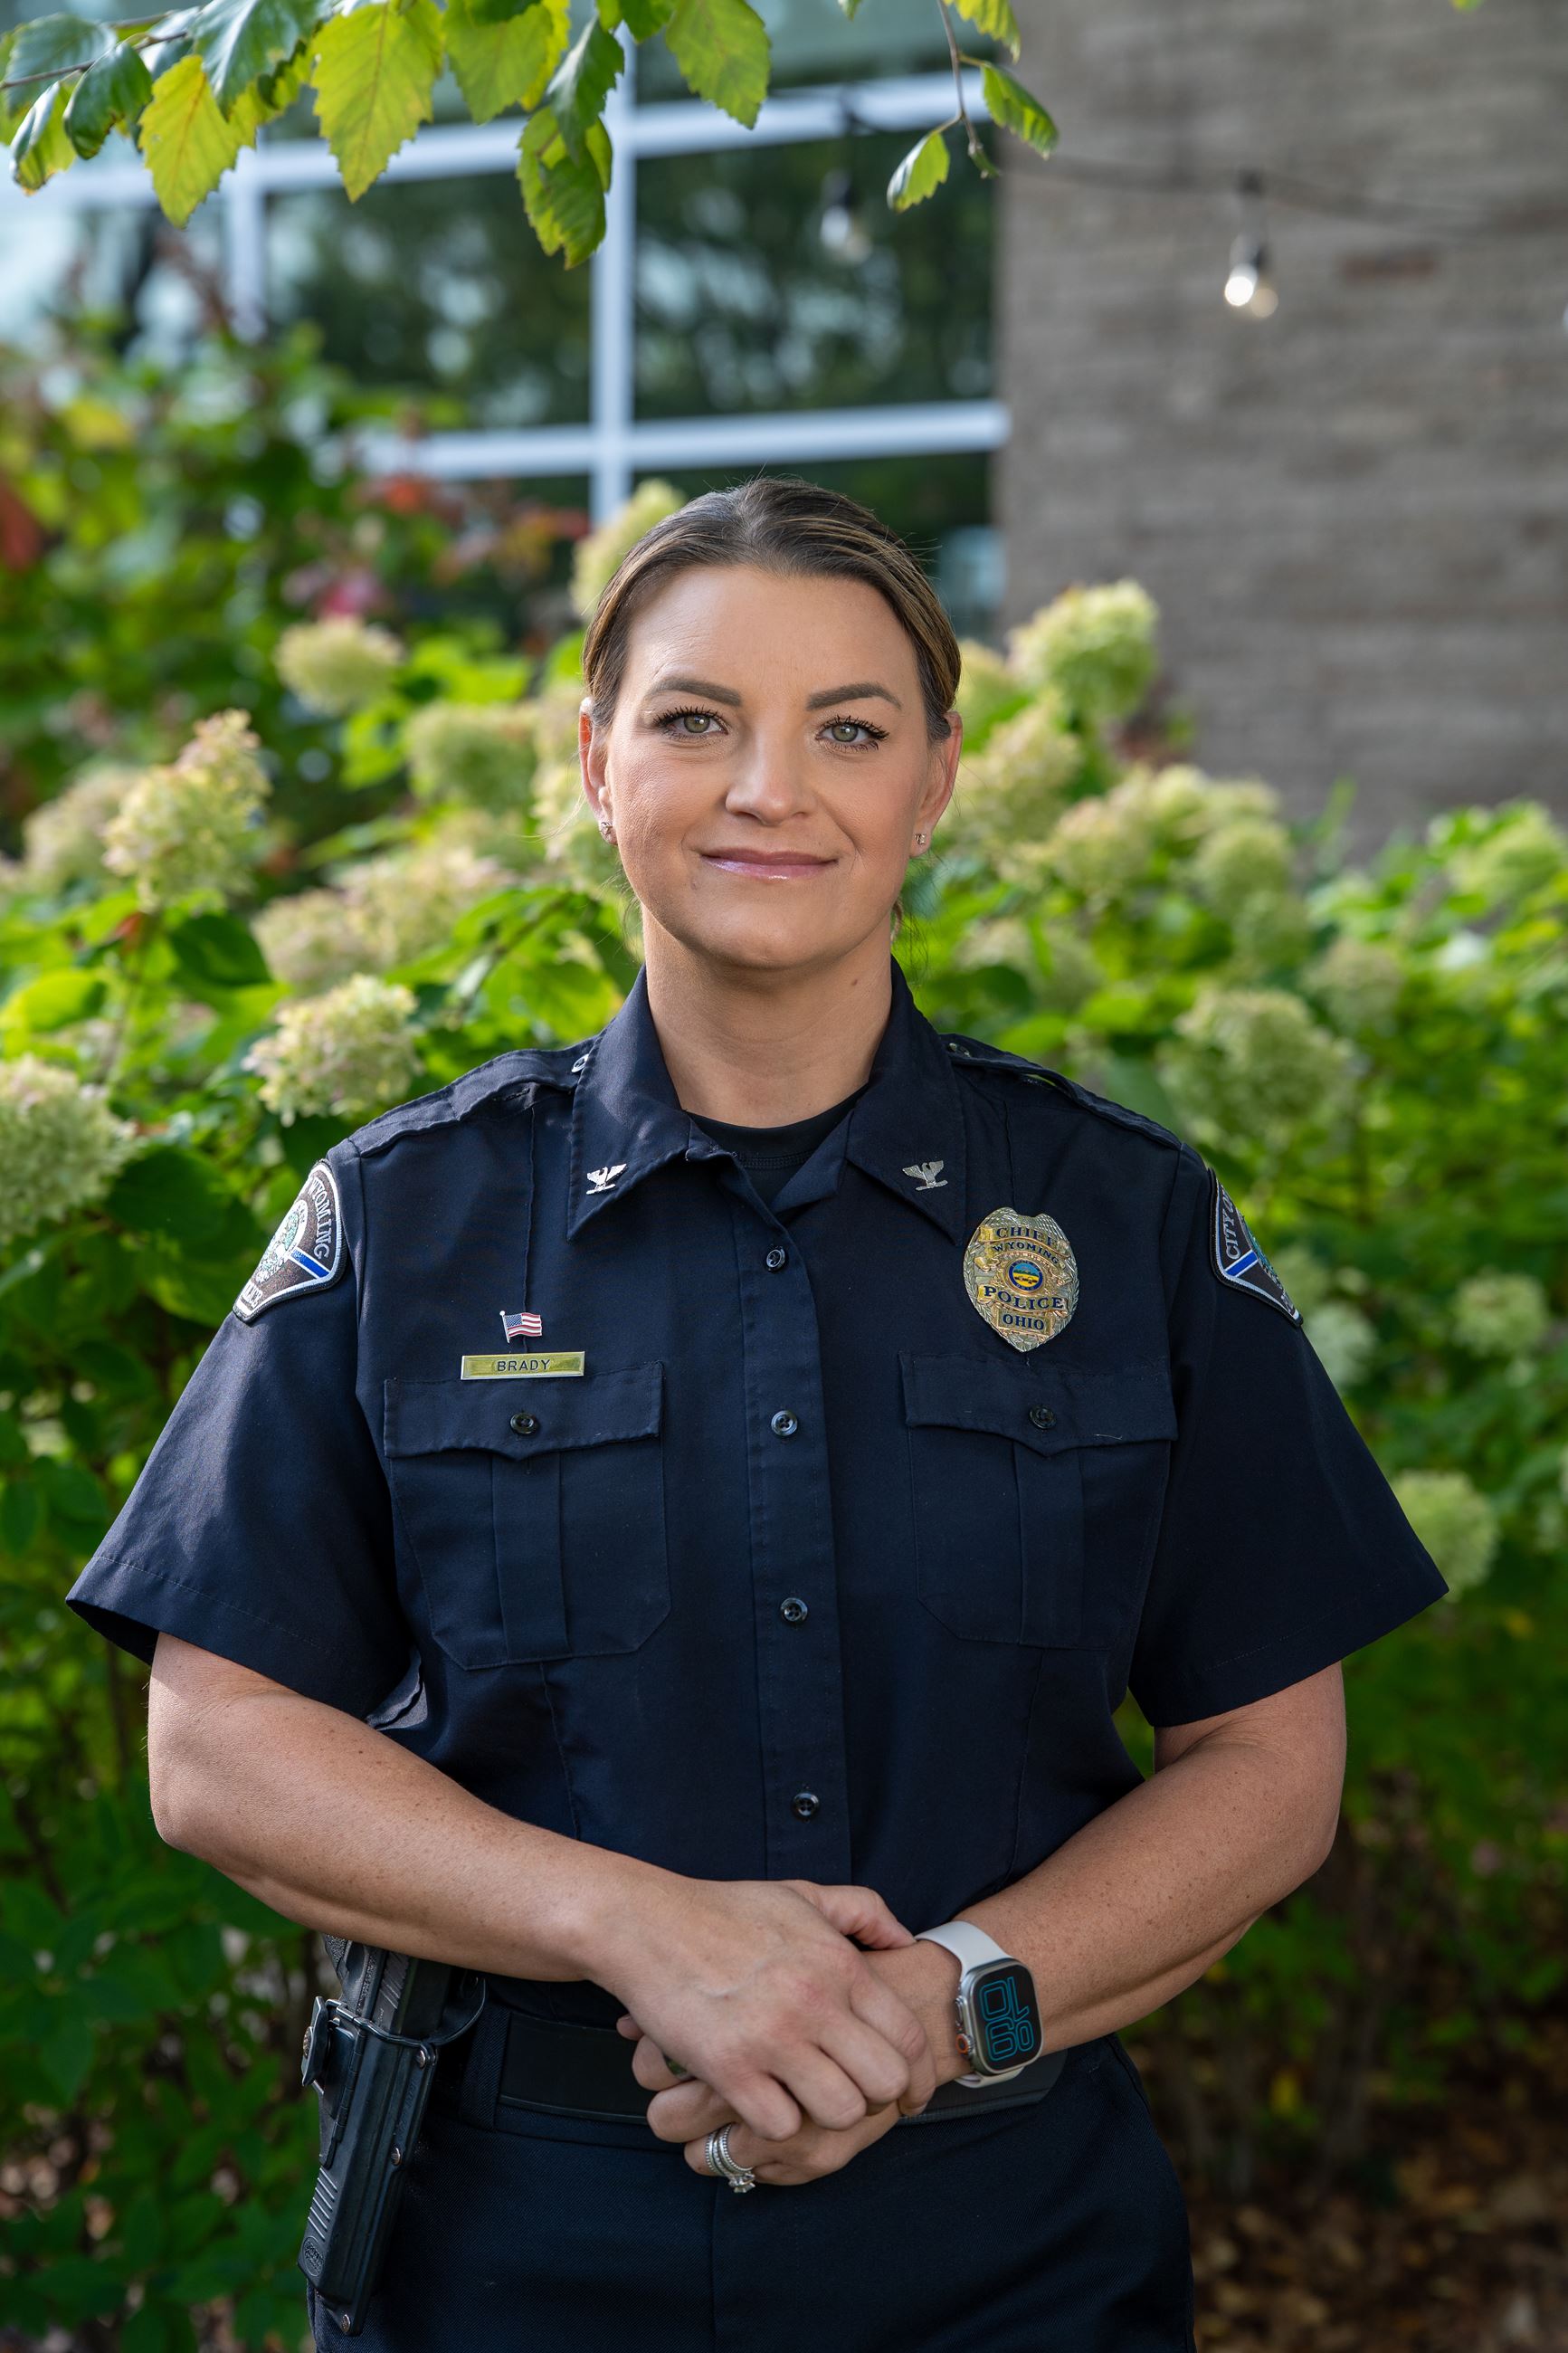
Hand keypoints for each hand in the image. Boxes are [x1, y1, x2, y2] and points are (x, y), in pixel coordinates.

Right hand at [617, 1935, 966, 2185]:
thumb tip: (903, 1941)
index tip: (911, 2097)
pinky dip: (776, 2124)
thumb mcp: (802, 1895)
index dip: (919, 2076)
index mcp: (838, 1963)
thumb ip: (862, 1911)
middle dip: (878, 2099)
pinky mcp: (729, 2069)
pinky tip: (764, 2104)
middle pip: (884, 2082)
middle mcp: (814, 2002)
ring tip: (808, 2101)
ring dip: (826, 2115)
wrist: (648, 1924)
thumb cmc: (725, 1911)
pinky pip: (780, 2126)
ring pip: (839, 2111)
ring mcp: (772, 2038)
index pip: (907, 2036)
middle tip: (855, 2097)